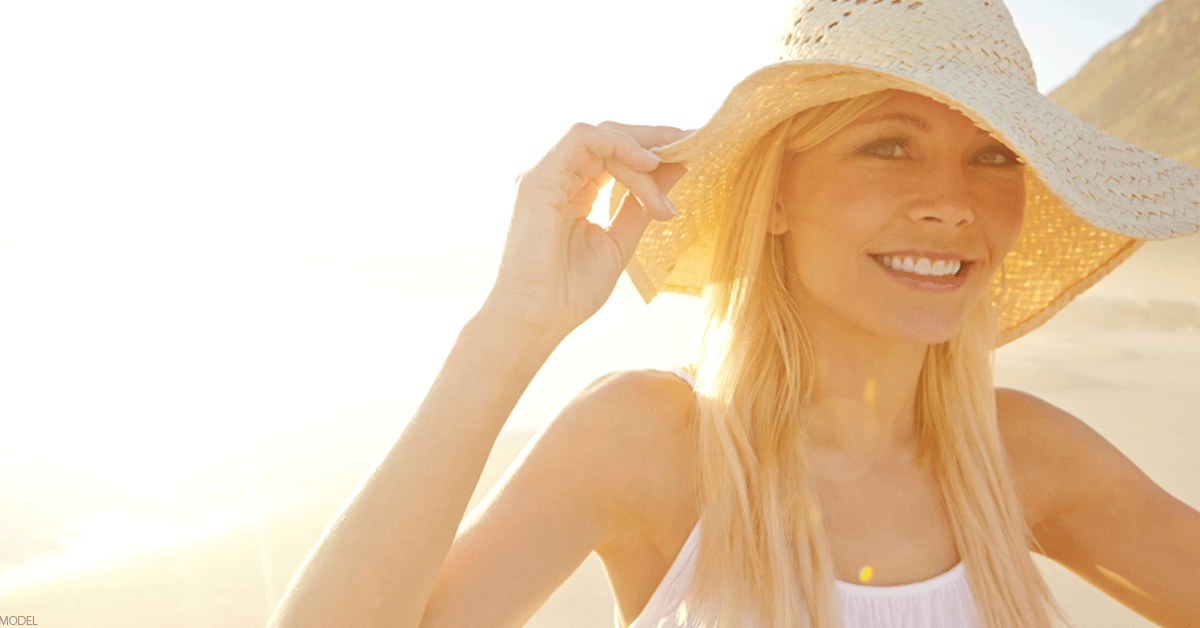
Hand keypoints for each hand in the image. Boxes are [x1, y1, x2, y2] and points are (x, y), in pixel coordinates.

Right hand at [482, 122, 688, 339]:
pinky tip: (649, 163)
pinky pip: (582, 139)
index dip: (654, 150)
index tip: (693, 153)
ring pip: (601, 137)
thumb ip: (643, 203)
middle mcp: (557, 177)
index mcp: (572, 191)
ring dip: (642, 150)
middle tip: (693, 143)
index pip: (614, 154)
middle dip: (654, 138)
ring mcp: (545, 175)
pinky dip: (619, 144)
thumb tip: (677, 169)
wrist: (537, 320)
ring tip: (672, 170)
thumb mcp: (621, 240)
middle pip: (609, 137)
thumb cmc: (571, 293)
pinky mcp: (538, 179)